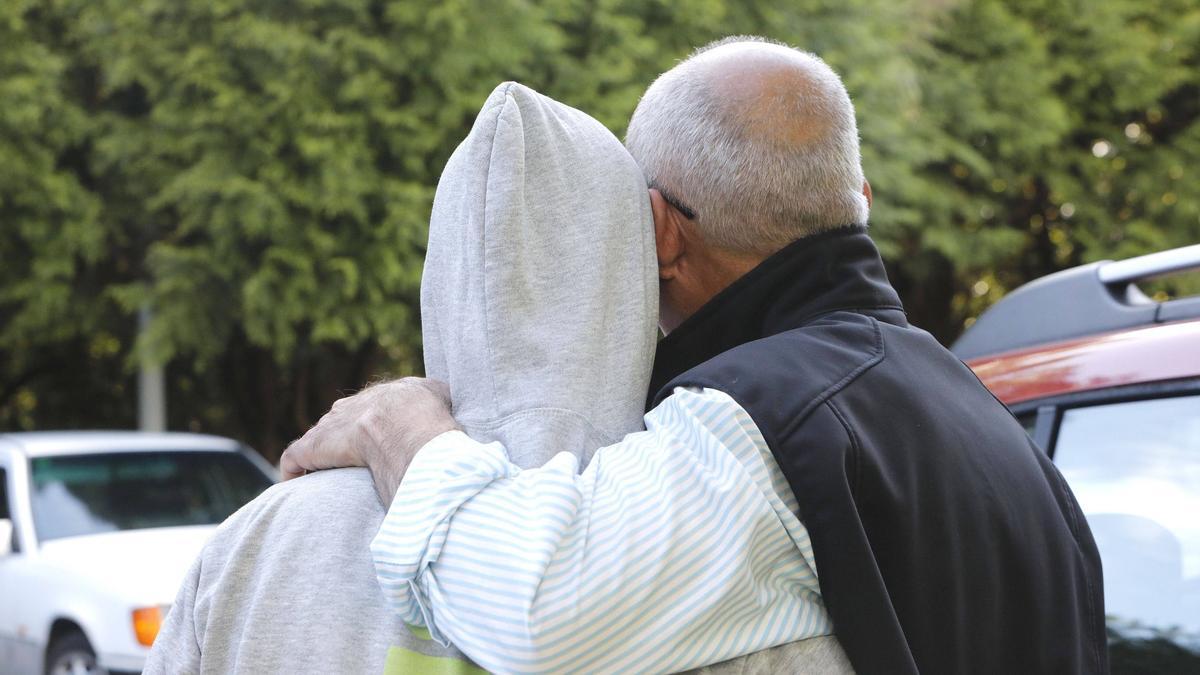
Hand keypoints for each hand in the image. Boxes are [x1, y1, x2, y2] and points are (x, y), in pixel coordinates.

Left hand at [279, 377, 459, 504]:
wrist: (404, 423)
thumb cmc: (427, 415)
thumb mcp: (440, 396)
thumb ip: (437, 398)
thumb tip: (445, 403)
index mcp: (379, 398)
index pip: (367, 411)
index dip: (368, 428)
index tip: (374, 446)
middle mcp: (350, 407)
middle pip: (339, 423)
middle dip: (341, 442)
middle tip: (351, 467)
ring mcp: (330, 426)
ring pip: (317, 440)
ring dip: (319, 460)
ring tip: (326, 482)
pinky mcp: (313, 446)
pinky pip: (294, 458)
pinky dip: (294, 471)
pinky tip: (298, 487)